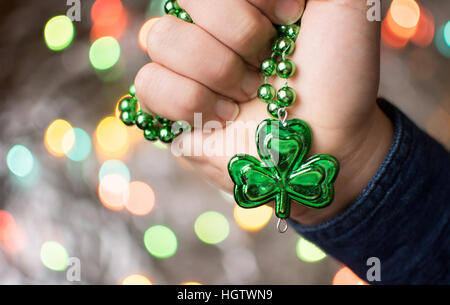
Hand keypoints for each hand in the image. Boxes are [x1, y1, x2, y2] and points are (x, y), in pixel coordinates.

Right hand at [135, 0, 393, 225]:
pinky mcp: (168, 103)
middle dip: (240, 38)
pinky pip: (149, 83)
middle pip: (184, 1)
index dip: (254, 1)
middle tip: (266, 66)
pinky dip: (192, 102)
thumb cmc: (338, 78)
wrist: (326, 142)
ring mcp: (183, 61)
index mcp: (243, 0)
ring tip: (247, 95)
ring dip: (218, 73)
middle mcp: (207, 23)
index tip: (290, 20)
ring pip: (160, 38)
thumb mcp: (345, 8)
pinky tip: (222, 116)